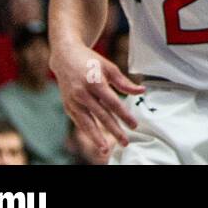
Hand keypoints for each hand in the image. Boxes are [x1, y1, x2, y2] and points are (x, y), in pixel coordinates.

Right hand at [50, 40, 144, 158]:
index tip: (134, 125)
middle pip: (101, 115)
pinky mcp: (67, 105)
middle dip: (114, 130)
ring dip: (97, 137)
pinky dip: (87, 131)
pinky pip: (79, 121)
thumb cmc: (90, 61)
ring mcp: (73, 100)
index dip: (124, 115)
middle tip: (125, 142)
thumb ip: (124, 82)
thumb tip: (141, 91)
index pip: (113, 103)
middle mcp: (82, 93)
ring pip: (87, 122)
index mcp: (95, 82)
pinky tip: (95, 139)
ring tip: (106, 150)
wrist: (65, 57)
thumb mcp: (109, 67)